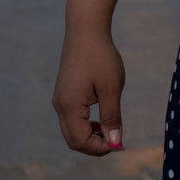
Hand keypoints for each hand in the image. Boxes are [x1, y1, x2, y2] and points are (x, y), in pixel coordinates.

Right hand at [52, 25, 125, 156]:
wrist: (85, 30)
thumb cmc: (101, 57)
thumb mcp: (111, 88)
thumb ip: (112, 117)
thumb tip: (115, 142)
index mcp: (69, 106)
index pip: (81, 141)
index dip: (100, 148)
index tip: (120, 143)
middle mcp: (59, 106)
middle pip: (73, 140)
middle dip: (94, 146)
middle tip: (116, 140)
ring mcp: (59, 99)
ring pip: (71, 131)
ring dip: (90, 136)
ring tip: (111, 129)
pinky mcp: (63, 94)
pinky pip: (71, 119)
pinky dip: (86, 125)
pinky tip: (102, 118)